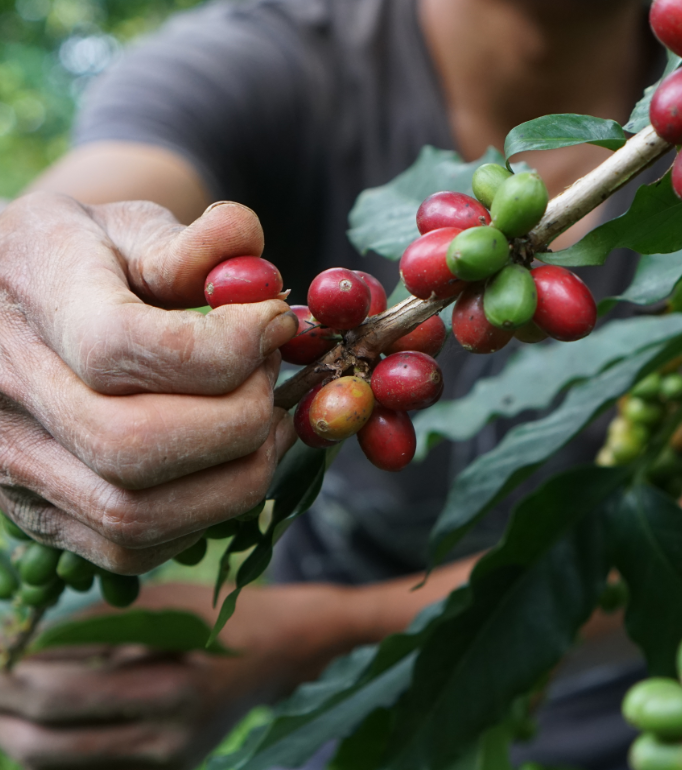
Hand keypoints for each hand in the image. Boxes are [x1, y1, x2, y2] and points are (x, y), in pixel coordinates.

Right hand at [0, 193, 297, 571]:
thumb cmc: (79, 260)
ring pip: (135, 516)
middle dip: (239, 420)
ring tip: (267, 426)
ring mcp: (12, 465)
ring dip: (234, 479)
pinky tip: (226, 466)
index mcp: (31, 295)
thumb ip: (186, 242)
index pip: (123, 346)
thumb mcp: (125, 226)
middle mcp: (6, 391)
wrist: (5, 306)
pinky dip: (200, 519)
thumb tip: (246, 242)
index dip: (224, 346)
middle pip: (133, 447)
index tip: (274, 323)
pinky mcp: (36, 514)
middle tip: (271, 381)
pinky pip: (129, 548)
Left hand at [0, 583, 354, 769]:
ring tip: (3, 702)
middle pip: (47, 742)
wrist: (286, 652)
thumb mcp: (164, 605)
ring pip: (58, 766)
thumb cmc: (226, 615)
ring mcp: (166, 765)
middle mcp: (167, 741)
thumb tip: (23, 640)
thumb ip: (94, 625)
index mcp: (170, 691)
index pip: (58, 693)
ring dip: (17, 736)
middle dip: (1, 710)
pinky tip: (40, 721)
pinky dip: (52, 750)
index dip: (9, 672)